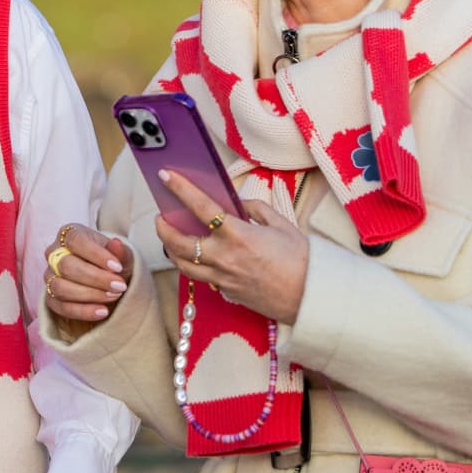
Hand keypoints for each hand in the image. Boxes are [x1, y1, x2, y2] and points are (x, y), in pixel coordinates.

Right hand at [42, 223, 132, 326]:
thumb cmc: (111, 263)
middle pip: (66, 266)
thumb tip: (117, 244)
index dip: (96, 254)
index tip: (117, 267)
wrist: (107, 280)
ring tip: (113, 297)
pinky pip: (61, 307)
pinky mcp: (50, 298)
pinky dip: (83, 311)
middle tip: (119, 286)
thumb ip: (120, 251)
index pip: (75, 241)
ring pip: (61, 287)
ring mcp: (49, 276)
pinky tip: (102, 311)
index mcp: (69, 234)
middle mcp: (54, 254)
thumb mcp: (121, 255)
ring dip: (90, 295)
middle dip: (96, 278)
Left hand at [154, 170, 309, 324]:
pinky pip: (202, 277)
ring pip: (183, 265)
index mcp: (238, 235)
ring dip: (171, 249)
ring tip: (170, 238)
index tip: (166, 176)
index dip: (180, 189)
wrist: (311, 296)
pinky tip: (196, 257)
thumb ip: (256, 209)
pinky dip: (194, 265)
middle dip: (163, 228)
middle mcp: (225, 257)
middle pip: (179, 243)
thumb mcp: (281, 224)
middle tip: (160, 217)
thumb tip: (239, 204)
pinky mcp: (226, 292)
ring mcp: (223, 278)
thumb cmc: (301, 260)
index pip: (201, 207)